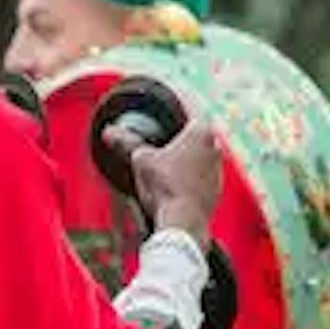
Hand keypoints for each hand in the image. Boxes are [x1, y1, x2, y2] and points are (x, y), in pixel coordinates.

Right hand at [103, 112, 224, 242]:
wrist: (183, 223)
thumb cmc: (167, 189)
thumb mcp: (141, 161)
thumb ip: (127, 143)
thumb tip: (111, 133)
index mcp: (202, 132)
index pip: (190, 108)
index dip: (176, 106)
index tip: (168, 105)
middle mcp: (216, 149)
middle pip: (196, 134)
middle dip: (179, 136)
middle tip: (162, 139)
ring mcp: (218, 172)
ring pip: (201, 157)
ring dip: (186, 159)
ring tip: (166, 166)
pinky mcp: (216, 192)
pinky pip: (201, 178)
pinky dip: (189, 178)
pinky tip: (173, 186)